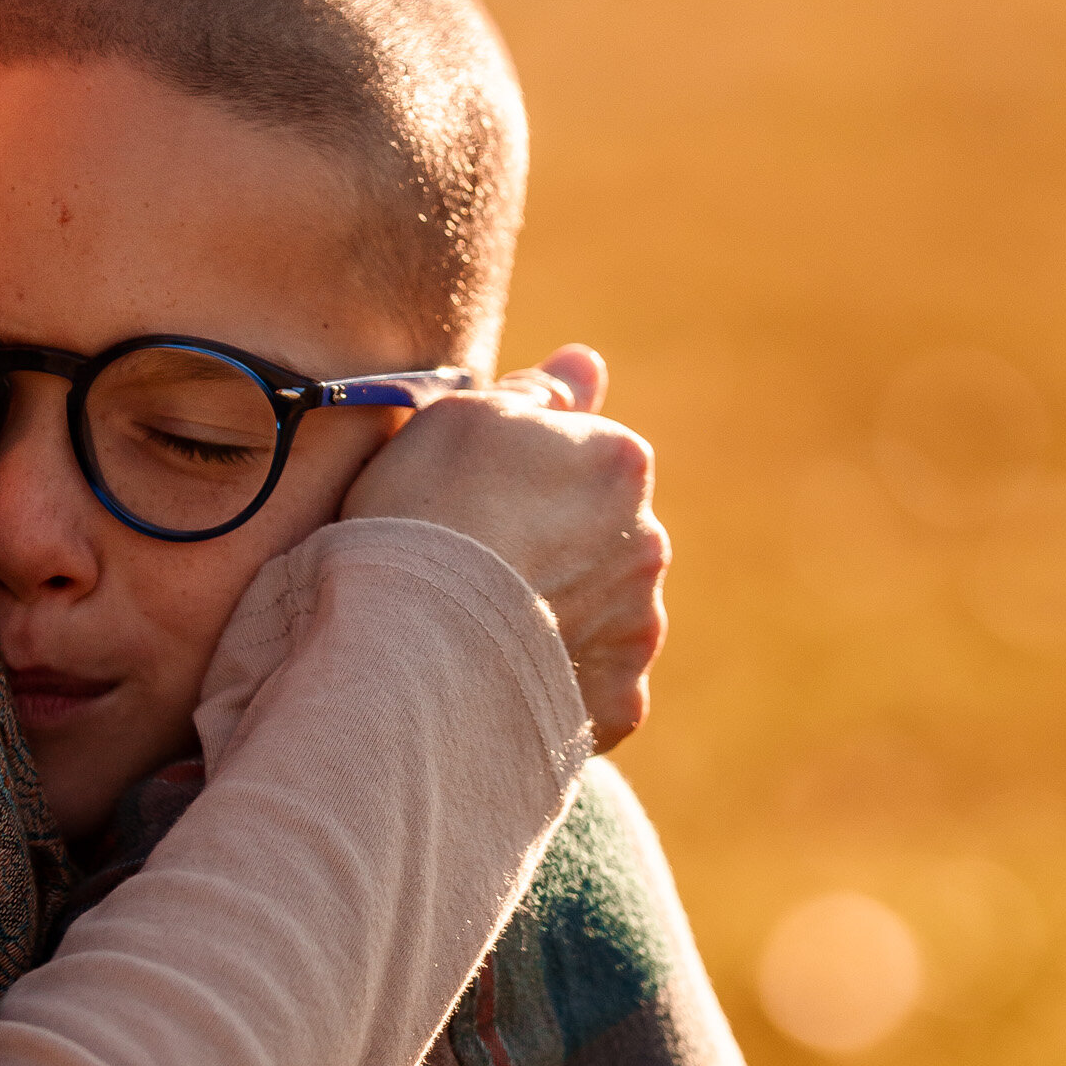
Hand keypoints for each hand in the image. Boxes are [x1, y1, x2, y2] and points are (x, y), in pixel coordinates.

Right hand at [341, 344, 668, 749]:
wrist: (417, 639)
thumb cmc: (430, 510)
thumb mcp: (466, 415)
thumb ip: (538, 392)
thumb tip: (587, 364)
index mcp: (620, 462)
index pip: (587, 459)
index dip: (526, 482)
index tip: (476, 504)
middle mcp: (648, 543)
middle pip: (602, 537)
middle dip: (556, 550)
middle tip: (477, 568)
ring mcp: (638, 628)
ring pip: (602, 612)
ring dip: (560, 616)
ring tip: (482, 629)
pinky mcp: (618, 702)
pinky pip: (589, 686)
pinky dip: (555, 680)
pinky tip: (500, 675)